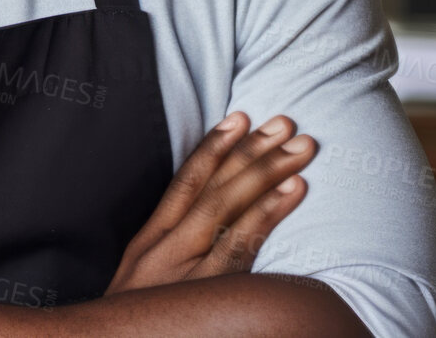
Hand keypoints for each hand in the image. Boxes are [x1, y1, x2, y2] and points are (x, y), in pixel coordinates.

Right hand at [105, 111, 315, 294]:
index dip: (213, 147)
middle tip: (285, 122)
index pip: (184, 182)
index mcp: (149, 242)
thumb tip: (200, 229)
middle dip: (251, 151)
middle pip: (213, 187)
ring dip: (268, 172)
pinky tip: (294, 191)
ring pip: (230, 208)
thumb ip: (168, 256)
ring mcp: (188, 270)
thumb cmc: (135, 326)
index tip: (240, 118)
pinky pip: (244, 245)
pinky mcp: (210, 292)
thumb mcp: (141, 287)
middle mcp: (166, 248)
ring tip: (300, 147)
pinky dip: (270, 214)